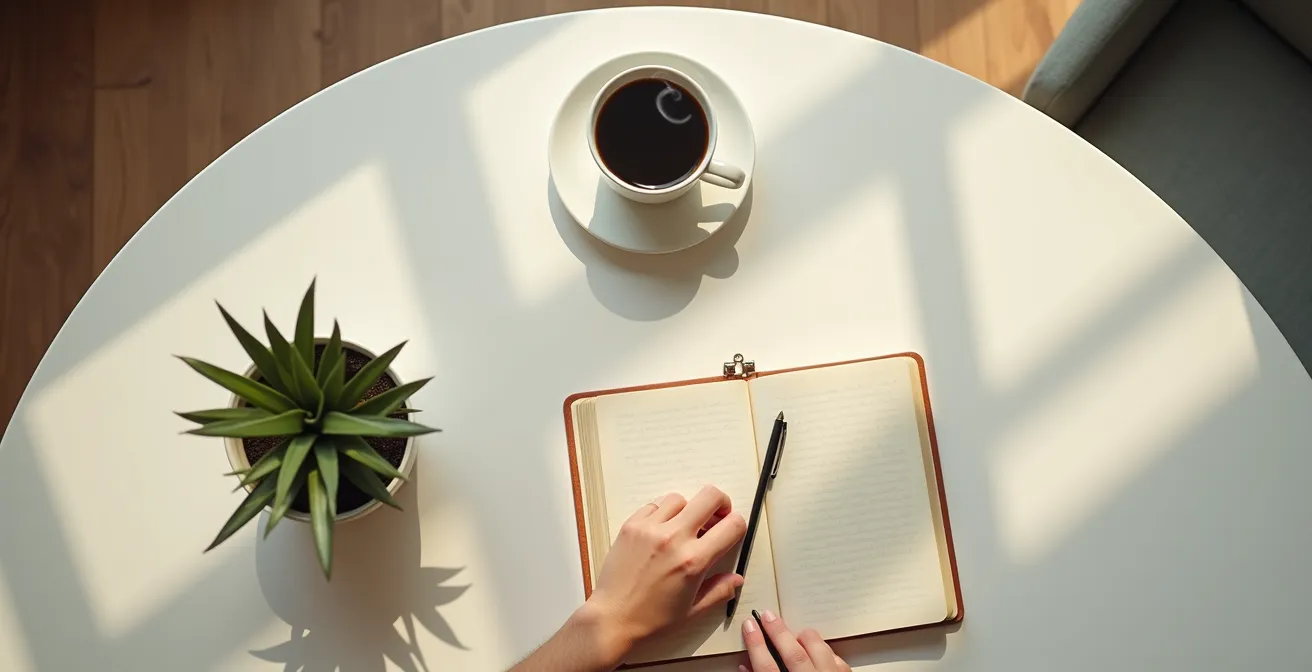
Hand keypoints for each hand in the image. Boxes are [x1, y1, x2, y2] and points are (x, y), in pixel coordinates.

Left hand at [583, 486, 747, 654]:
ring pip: (681, 498)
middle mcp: (674, 538)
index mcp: (694, 561)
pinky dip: (662, 513)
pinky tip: (661, 530)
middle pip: (710, 496)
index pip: (732, 525)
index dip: (738, 525)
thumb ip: (719, 591)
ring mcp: (650, 528)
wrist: (613, 617)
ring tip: (683, 527)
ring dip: (688, 510)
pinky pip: (654, 505)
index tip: (731, 531)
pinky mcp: (631, 525)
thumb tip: (737, 578)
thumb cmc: (652, 618)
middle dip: (720, 504)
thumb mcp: (693, 610)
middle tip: (715, 518)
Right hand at [741, 611, 850, 671]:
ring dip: (808, 640)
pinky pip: (839, 662)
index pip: (767, 667)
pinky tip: (821, 652)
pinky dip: (828, 654)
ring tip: (798, 634)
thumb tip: (746, 665)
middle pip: (794, 655)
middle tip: (767, 615)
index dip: (756, 644)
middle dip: (779, 632)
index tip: (749, 625)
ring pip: (821, 653)